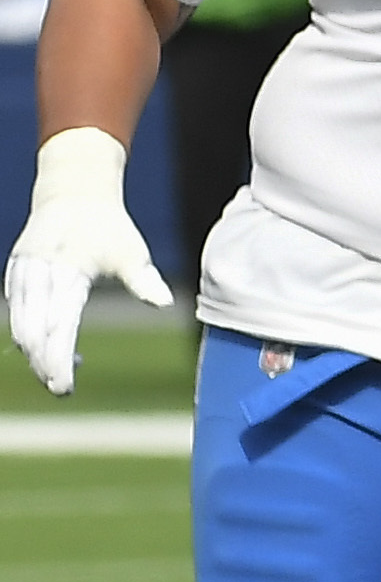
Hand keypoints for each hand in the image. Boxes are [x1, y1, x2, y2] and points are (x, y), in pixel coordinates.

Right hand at [5, 126, 172, 396]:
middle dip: (44, 361)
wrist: (74, 193)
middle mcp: (40, 272)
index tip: (65, 385)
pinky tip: (43, 350)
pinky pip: (15, 308)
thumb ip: (143, 280)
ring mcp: (24, 271)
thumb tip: (164, 303)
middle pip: (33, 328)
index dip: (58, 358)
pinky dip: (27, 331)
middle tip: (61, 388)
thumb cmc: (109, 227)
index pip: (59, 324)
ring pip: (19, 320)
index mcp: (68, 270)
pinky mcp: (16, 272)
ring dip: (32, 351)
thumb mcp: (131, 252)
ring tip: (52, 375)